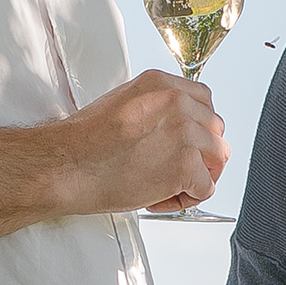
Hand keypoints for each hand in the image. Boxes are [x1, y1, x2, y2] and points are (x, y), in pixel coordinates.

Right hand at [60, 70, 227, 215]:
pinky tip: (159, 198)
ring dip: (197, 176)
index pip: (204, 100)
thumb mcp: (123, 104)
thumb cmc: (85, 143)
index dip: (196, 127)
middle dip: (200, 153)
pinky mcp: (186, 165)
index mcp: (162, 84)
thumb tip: (169, 128)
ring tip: (166, 186)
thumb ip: (154, 109)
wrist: (67, 166)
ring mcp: (185, 133)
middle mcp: (177, 102)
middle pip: (215, 129)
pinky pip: (206, 188)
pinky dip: (186, 200)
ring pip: (218, 157)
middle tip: (173, 169)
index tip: (183, 143)